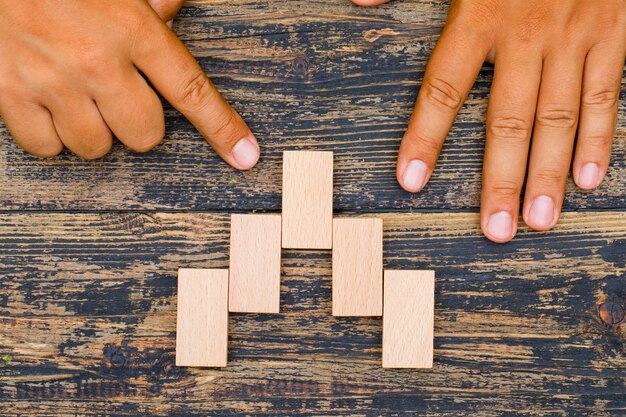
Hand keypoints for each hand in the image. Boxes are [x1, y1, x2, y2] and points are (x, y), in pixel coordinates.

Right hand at [0, 0, 259, 169]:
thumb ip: (151, 3)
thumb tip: (172, 11)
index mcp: (131, 27)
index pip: (191, 90)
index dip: (222, 128)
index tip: (245, 156)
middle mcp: (96, 59)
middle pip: (145, 135)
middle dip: (138, 124)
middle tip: (119, 96)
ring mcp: (52, 80)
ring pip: (95, 146)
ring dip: (94, 130)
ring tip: (79, 95)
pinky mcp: (10, 94)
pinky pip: (46, 147)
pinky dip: (51, 135)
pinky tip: (49, 105)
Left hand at [352, 0, 625, 241]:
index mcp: (480, 13)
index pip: (444, 88)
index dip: (425, 137)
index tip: (411, 181)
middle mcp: (527, 33)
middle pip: (509, 119)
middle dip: (500, 178)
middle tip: (494, 230)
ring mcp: (575, 35)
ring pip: (559, 117)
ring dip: (549, 173)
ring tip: (538, 220)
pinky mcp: (615, 31)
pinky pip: (606, 92)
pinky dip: (598, 137)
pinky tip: (589, 178)